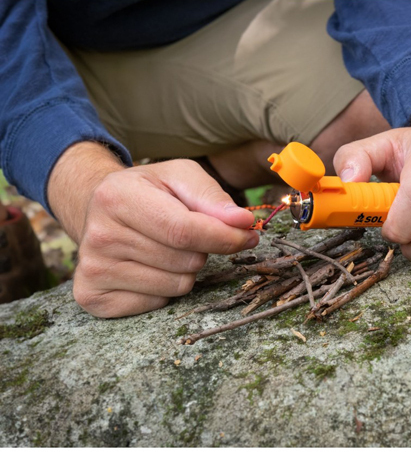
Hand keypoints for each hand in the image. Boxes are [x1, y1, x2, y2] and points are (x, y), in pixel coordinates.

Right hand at [48, 142, 258, 317]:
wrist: (97, 208)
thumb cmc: (148, 191)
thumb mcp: (179, 176)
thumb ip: (212, 197)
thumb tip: (243, 223)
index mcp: (118, 197)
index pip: (184, 230)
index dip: (224, 237)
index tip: (248, 236)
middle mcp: (99, 236)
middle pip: (185, 261)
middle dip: (203, 250)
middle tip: (187, 234)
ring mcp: (93, 270)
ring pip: (177, 286)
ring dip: (186, 270)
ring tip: (166, 248)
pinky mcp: (93, 297)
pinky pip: (158, 304)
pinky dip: (165, 289)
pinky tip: (148, 267)